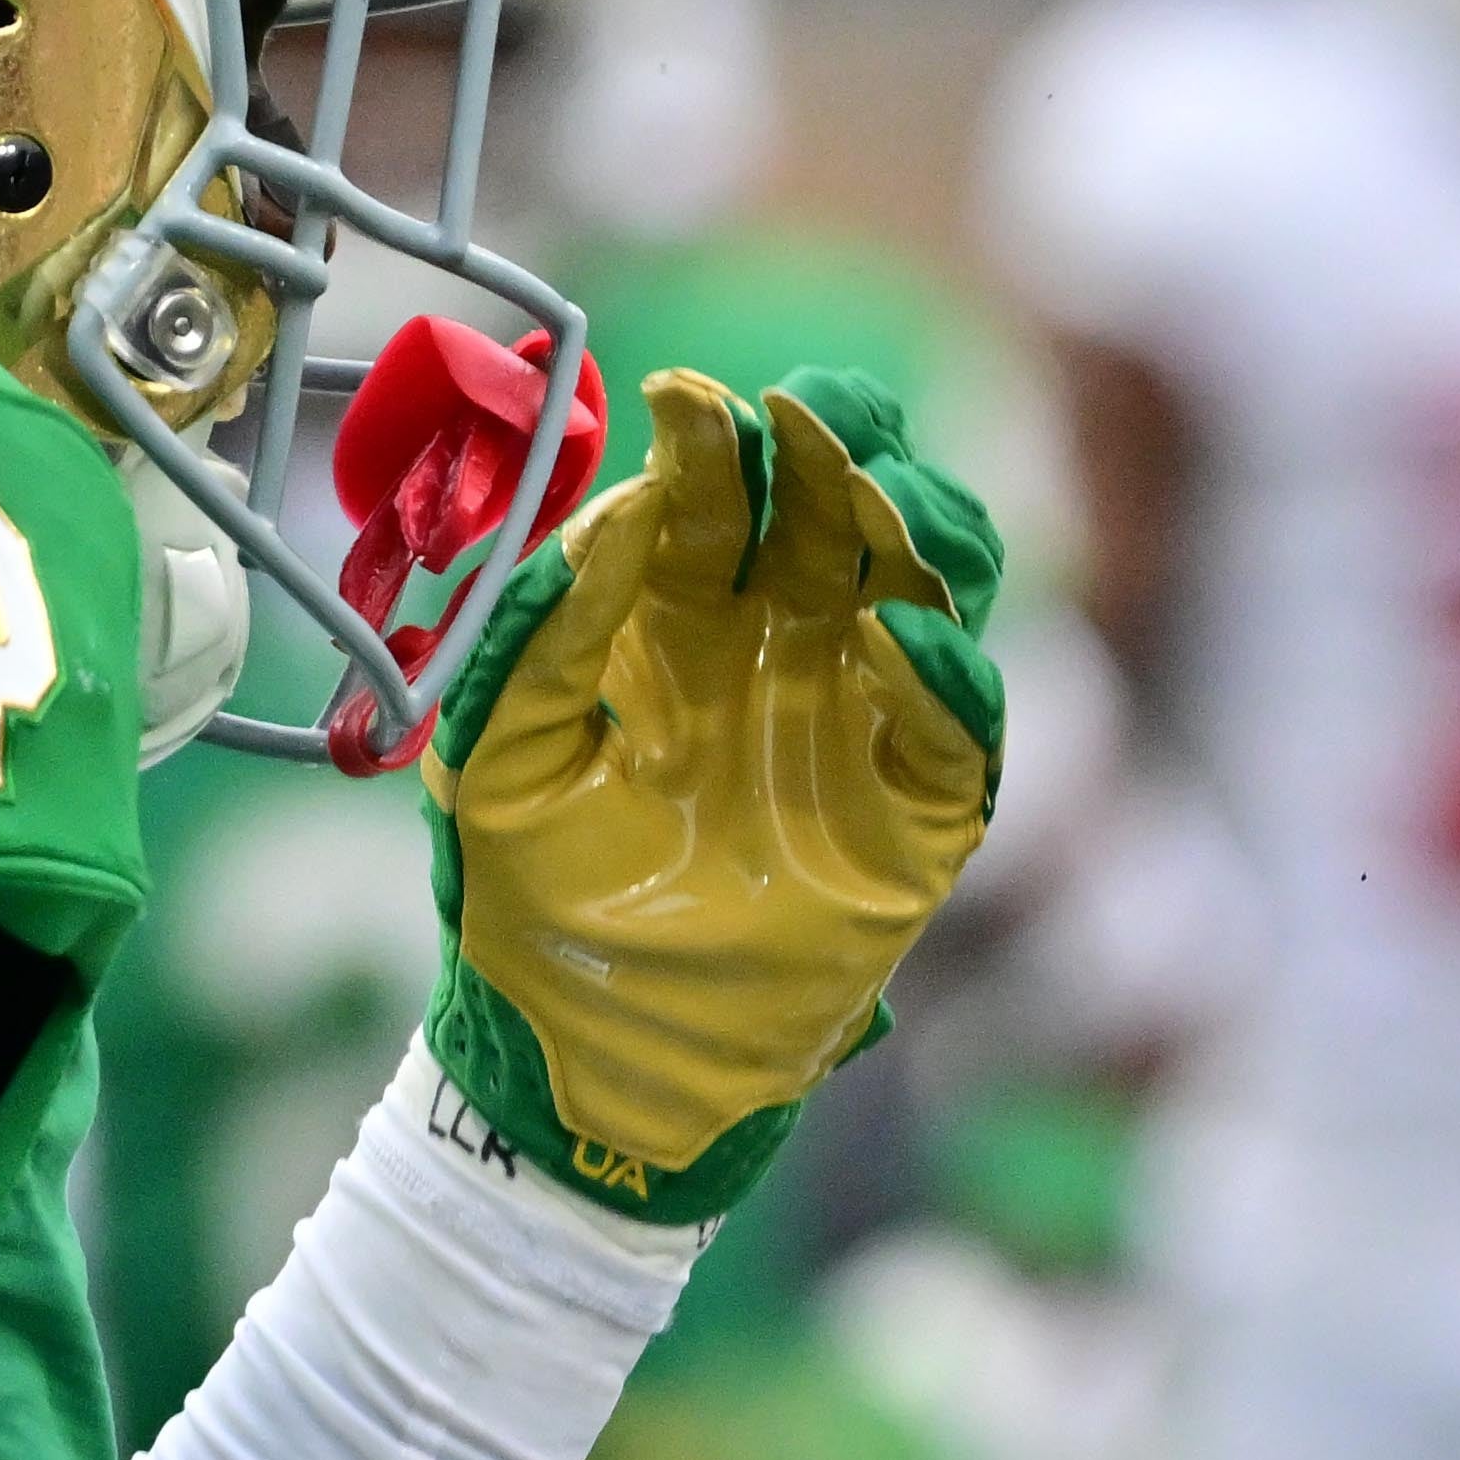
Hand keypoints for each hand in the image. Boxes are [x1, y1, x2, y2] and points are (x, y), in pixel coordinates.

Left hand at [428, 363, 1008, 1223]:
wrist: (593, 1058)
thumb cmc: (533, 908)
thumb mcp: (498, 760)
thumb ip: (541, 642)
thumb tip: (617, 519)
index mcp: (680, 629)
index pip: (720, 504)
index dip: (714, 446)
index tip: (692, 401)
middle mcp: (784, 660)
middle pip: (844, 518)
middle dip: (841, 448)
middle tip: (817, 411)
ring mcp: (861, 732)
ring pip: (931, 592)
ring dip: (920, 529)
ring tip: (881, 492)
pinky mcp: (918, 822)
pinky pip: (962, 732)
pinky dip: (949, 678)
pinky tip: (904, 640)